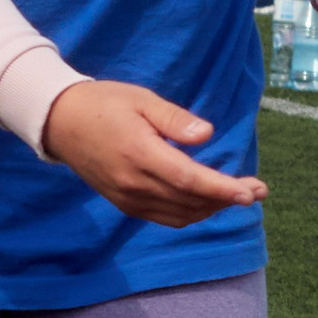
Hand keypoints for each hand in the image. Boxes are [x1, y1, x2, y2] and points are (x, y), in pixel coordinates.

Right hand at [41, 80, 266, 227]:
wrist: (60, 122)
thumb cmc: (105, 104)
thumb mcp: (141, 100)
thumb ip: (175, 120)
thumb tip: (207, 134)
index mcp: (140, 154)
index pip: (189, 180)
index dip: (222, 189)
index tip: (250, 192)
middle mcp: (134, 183)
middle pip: (190, 201)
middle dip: (227, 199)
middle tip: (258, 190)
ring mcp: (128, 198)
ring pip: (180, 214)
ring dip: (212, 208)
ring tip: (238, 195)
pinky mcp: (124, 204)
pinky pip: (165, 217)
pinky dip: (191, 213)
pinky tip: (207, 202)